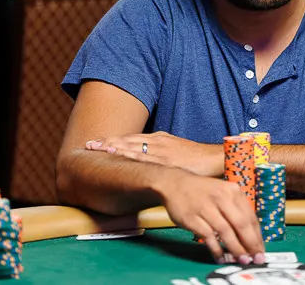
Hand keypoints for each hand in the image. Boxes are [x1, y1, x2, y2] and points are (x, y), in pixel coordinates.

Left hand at [86, 131, 222, 176]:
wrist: (217, 158)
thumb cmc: (198, 160)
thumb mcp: (178, 153)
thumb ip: (163, 156)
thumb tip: (150, 164)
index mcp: (159, 139)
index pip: (131, 139)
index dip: (113, 140)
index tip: (97, 142)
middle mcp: (158, 141)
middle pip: (127, 141)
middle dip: (107, 142)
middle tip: (87, 144)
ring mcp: (161, 149)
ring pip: (132, 147)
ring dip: (112, 147)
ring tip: (95, 148)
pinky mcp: (166, 158)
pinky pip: (143, 157)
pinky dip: (127, 156)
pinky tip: (115, 157)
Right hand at [159, 169, 265, 264]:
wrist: (175, 183)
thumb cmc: (202, 191)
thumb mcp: (223, 192)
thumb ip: (236, 209)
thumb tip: (250, 234)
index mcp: (233, 190)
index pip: (250, 216)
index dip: (257, 236)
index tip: (260, 249)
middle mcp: (221, 197)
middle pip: (241, 224)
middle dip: (251, 244)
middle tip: (256, 259)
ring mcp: (206, 207)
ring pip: (226, 232)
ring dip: (236, 249)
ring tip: (241, 260)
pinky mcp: (193, 218)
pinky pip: (208, 237)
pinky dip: (216, 249)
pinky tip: (221, 257)